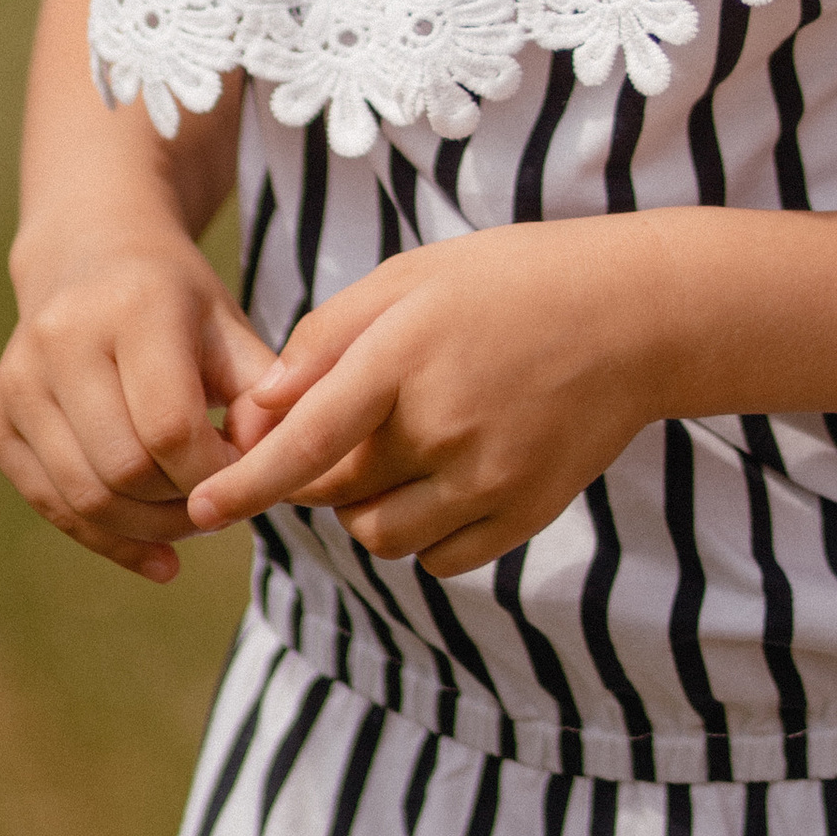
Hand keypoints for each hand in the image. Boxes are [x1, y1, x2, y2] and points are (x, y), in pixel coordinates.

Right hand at [0, 226, 276, 582]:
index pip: (172, 428)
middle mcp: (60, 340)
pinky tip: (154, 550)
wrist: (91, 257)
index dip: (217, 472)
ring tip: (191, 519)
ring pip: (85, 498)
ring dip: (149, 530)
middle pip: (126, 470)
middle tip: (221, 503)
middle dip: (184, 505)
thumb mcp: (231, 327)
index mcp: (131, 307)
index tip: (249, 474)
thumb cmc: (177, 302)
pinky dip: (106, 540)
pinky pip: (51, 505)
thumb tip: (279, 467)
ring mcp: (18, 381)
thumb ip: (264, 395)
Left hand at [184, 223, 671, 579]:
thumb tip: (262, 403)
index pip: (306, 440)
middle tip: (345, 429)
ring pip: (381, 534)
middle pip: (337, 490)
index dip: (247, 480)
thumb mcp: (414, 278)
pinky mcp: (523, 515)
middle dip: (318, 474)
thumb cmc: (511, 282)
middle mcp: (443, 426)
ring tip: (399, 449)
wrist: (635, 317)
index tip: (202, 507)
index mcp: (407, 357)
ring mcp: (488, 479)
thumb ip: (330, 337)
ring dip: (367, 507)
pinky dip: (422, 533)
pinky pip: (439, 558)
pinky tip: (442, 478)